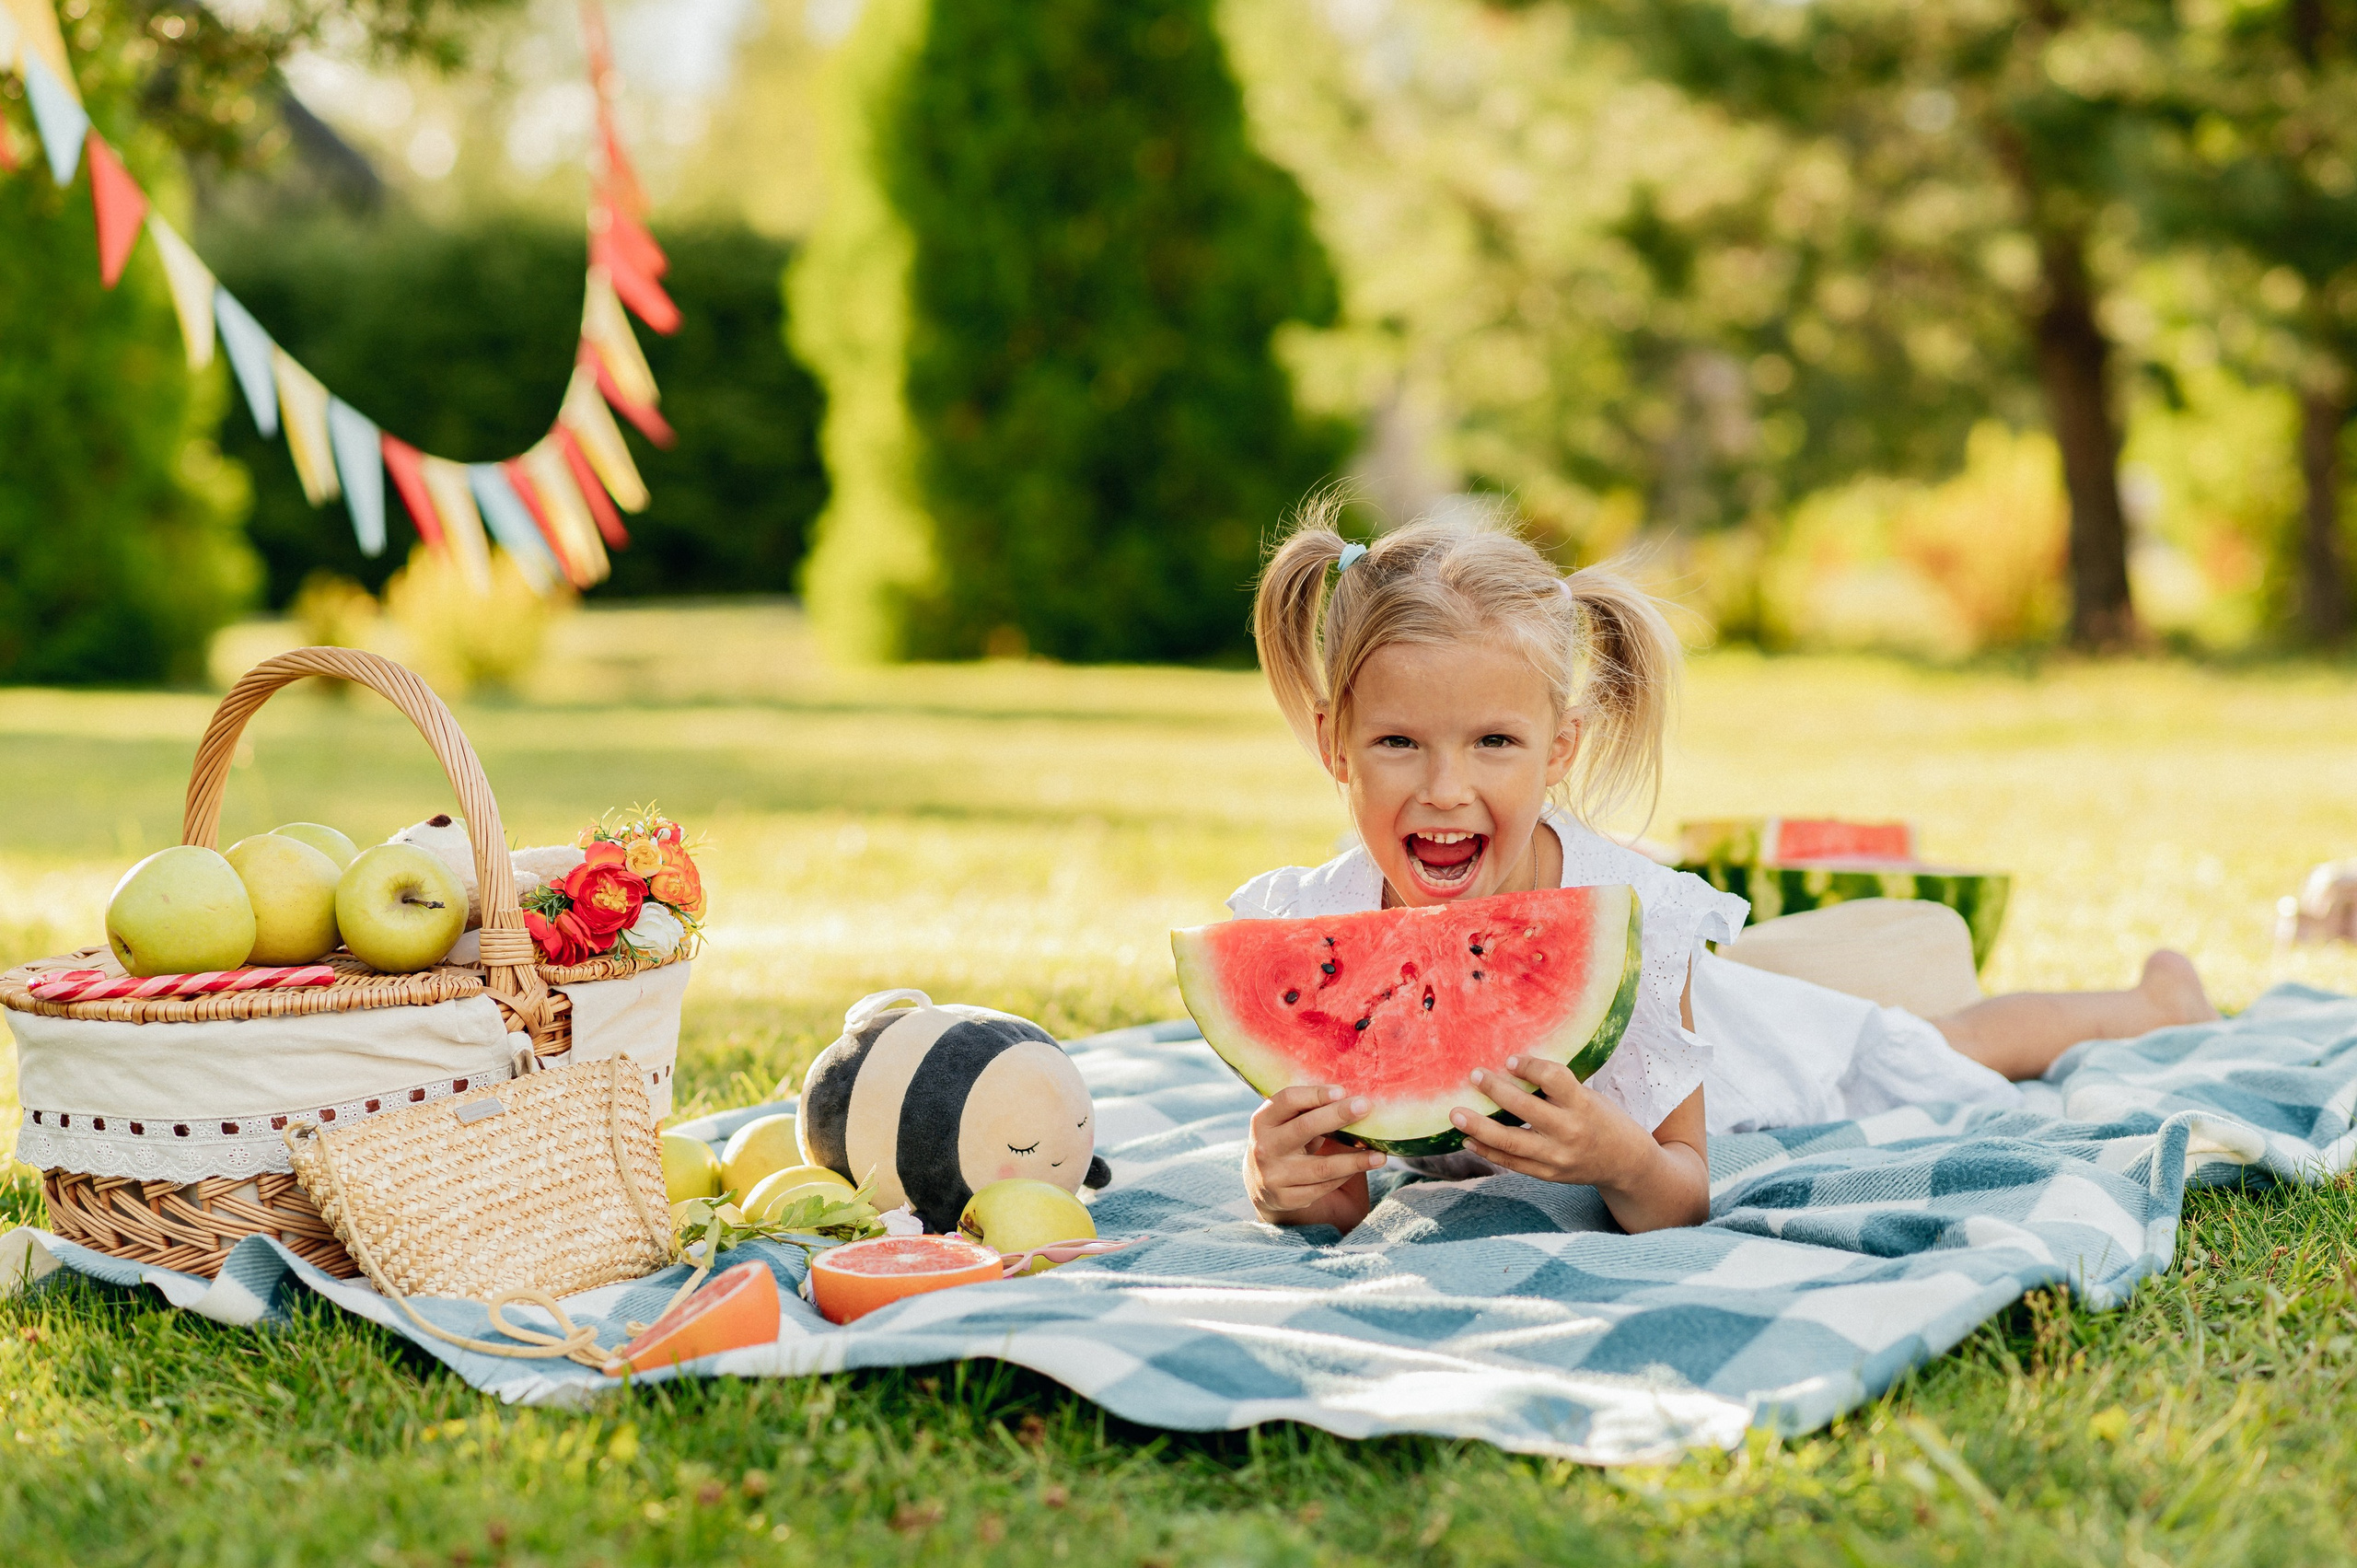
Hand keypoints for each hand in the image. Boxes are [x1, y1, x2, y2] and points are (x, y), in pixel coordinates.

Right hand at [1245, 1085, 1385, 1230]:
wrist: (1261, 1184)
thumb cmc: (1286, 1141)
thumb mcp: (1287, 1123)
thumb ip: (1309, 1111)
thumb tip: (1353, 1097)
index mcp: (1263, 1121)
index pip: (1287, 1100)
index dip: (1315, 1094)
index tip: (1342, 1091)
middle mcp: (1264, 1147)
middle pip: (1304, 1128)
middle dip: (1338, 1115)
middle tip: (1366, 1107)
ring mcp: (1273, 1176)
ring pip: (1322, 1167)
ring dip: (1355, 1160)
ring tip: (1380, 1155)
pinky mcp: (1286, 1199)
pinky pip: (1324, 1187)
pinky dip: (1346, 1176)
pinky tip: (1362, 1168)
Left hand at [1453, 1055, 1651, 1188]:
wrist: (1626, 1163)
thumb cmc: (1603, 1120)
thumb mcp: (1588, 1097)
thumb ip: (1556, 1088)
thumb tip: (1511, 1067)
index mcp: (1583, 1105)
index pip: (1554, 1079)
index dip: (1531, 1067)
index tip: (1511, 1059)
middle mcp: (1570, 1132)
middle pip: (1526, 1110)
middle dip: (1496, 1091)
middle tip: (1473, 1076)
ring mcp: (1557, 1157)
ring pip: (1511, 1142)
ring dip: (1480, 1127)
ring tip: (1456, 1114)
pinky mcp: (1548, 1174)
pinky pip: (1512, 1163)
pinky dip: (1487, 1151)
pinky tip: (1468, 1139)